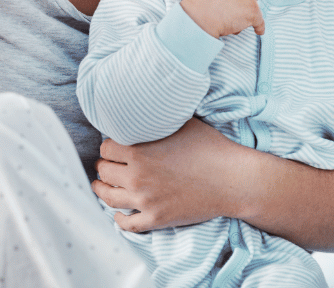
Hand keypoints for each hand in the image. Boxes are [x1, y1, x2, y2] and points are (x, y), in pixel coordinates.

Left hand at [91, 118, 244, 231]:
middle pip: (104, 171)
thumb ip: (156, 120)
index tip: (113, 149)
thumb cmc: (210, 147)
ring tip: (101, 186)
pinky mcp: (156, 219)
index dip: (109, 147)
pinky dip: (119, 219)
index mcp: (138, 151)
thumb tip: (144, 109)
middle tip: (107, 166)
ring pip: (108, 196)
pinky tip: (118, 213)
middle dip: (105, 167)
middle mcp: (137, 176)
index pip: (105, 148)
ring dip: (102, 190)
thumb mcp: (180, 122)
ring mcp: (145, 200)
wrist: (233, 179)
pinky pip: (127, 224)